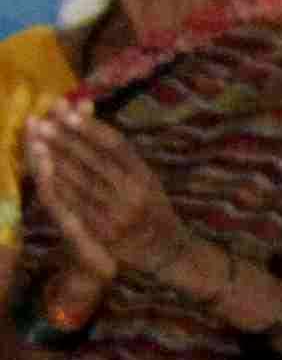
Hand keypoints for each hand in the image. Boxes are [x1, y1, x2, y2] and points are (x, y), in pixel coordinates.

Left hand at [25, 110, 190, 310]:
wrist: (167, 250)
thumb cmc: (149, 206)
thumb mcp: (144, 177)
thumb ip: (117, 151)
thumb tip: (87, 109)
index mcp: (146, 177)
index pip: (116, 146)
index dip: (90, 128)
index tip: (68, 112)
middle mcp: (135, 194)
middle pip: (95, 162)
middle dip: (67, 141)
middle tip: (43, 123)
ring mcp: (119, 214)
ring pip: (81, 183)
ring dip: (56, 161)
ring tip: (37, 142)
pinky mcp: (105, 232)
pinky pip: (76, 205)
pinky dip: (58, 186)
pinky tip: (44, 172)